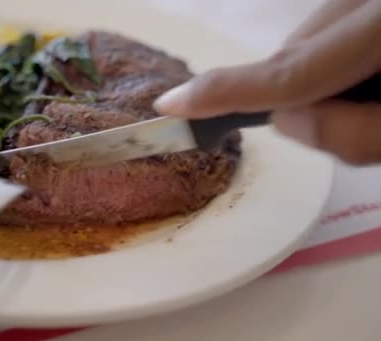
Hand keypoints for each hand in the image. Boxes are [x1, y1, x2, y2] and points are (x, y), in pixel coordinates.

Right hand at [154, 0, 380, 164]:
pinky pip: (324, 31)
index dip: (227, 92)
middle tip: (362, 114)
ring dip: (322, 77)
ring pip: (305, 41)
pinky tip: (369, 68)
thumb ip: (354, 136)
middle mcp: (363, 2)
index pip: (290, 71)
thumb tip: (285, 120)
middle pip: (293, 52)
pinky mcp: (358, 1)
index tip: (171, 105)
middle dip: (302, 94)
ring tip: (375, 91)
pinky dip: (334, 59)